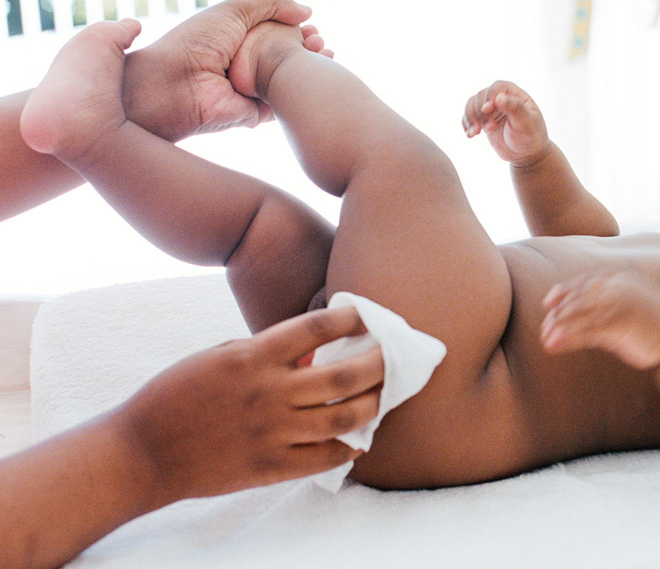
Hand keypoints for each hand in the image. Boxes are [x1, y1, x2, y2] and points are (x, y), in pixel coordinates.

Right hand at [115, 306, 382, 504]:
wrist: (141, 452)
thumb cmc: (177, 394)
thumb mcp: (219, 355)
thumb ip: (267, 352)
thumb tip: (313, 353)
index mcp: (253, 356)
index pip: (317, 328)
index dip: (351, 319)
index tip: (369, 315)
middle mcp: (268, 393)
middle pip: (344, 375)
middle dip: (378, 363)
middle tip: (394, 357)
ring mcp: (271, 432)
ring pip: (342, 417)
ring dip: (372, 405)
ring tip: (383, 396)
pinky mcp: (269, 467)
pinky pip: (323, 458)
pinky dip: (347, 449)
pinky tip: (359, 440)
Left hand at [121, 0, 323, 141]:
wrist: (175, 84)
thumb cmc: (196, 43)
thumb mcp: (235, 10)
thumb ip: (272, 3)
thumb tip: (308, 11)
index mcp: (240, 38)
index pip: (279, 32)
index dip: (299, 28)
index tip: (312, 27)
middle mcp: (248, 64)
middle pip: (290, 54)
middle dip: (310, 46)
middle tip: (319, 41)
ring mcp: (253, 90)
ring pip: (293, 79)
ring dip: (313, 66)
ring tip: (324, 54)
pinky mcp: (257, 113)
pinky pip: (286, 103)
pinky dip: (304, 91)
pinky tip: (318, 77)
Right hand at [462, 80, 550, 166]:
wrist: (527, 154)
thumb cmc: (531, 136)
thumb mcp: (526, 123)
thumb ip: (514, 108)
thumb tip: (499, 97)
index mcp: (515, 94)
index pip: (497, 87)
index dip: (489, 96)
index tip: (486, 110)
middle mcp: (501, 98)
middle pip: (481, 96)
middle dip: (480, 111)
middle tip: (488, 128)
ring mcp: (491, 110)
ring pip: (472, 105)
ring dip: (470, 118)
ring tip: (475, 133)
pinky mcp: (484, 120)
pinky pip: (469, 117)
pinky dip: (466, 124)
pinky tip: (470, 135)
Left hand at [541, 272, 659, 369]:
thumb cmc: (656, 326)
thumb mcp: (635, 304)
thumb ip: (612, 302)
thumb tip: (587, 311)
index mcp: (623, 280)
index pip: (585, 282)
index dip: (564, 292)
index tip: (548, 304)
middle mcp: (619, 288)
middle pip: (578, 299)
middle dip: (558, 315)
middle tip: (544, 330)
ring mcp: (620, 305)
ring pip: (579, 315)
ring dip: (559, 328)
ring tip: (545, 341)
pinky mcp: (621, 325)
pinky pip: (587, 330)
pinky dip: (568, 338)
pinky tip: (555, 345)